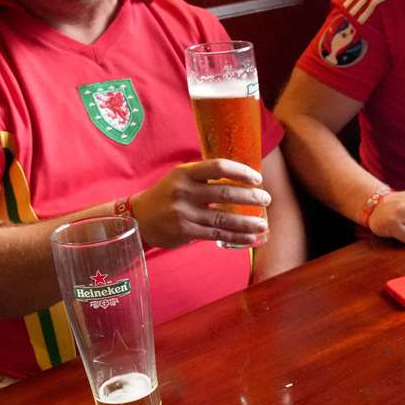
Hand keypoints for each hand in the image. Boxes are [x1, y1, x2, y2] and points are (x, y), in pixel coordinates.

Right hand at [129, 159, 269, 247]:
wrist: (138, 218)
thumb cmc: (167, 195)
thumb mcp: (180, 178)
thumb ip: (205, 177)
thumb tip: (242, 178)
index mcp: (184, 173)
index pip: (218, 167)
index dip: (241, 172)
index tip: (257, 178)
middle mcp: (184, 191)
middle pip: (225, 194)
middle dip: (250, 197)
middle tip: (266, 199)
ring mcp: (184, 213)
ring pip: (223, 218)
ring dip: (247, 222)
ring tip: (263, 224)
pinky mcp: (185, 231)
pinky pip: (217, 234)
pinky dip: (237, 237)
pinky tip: (250, 238)